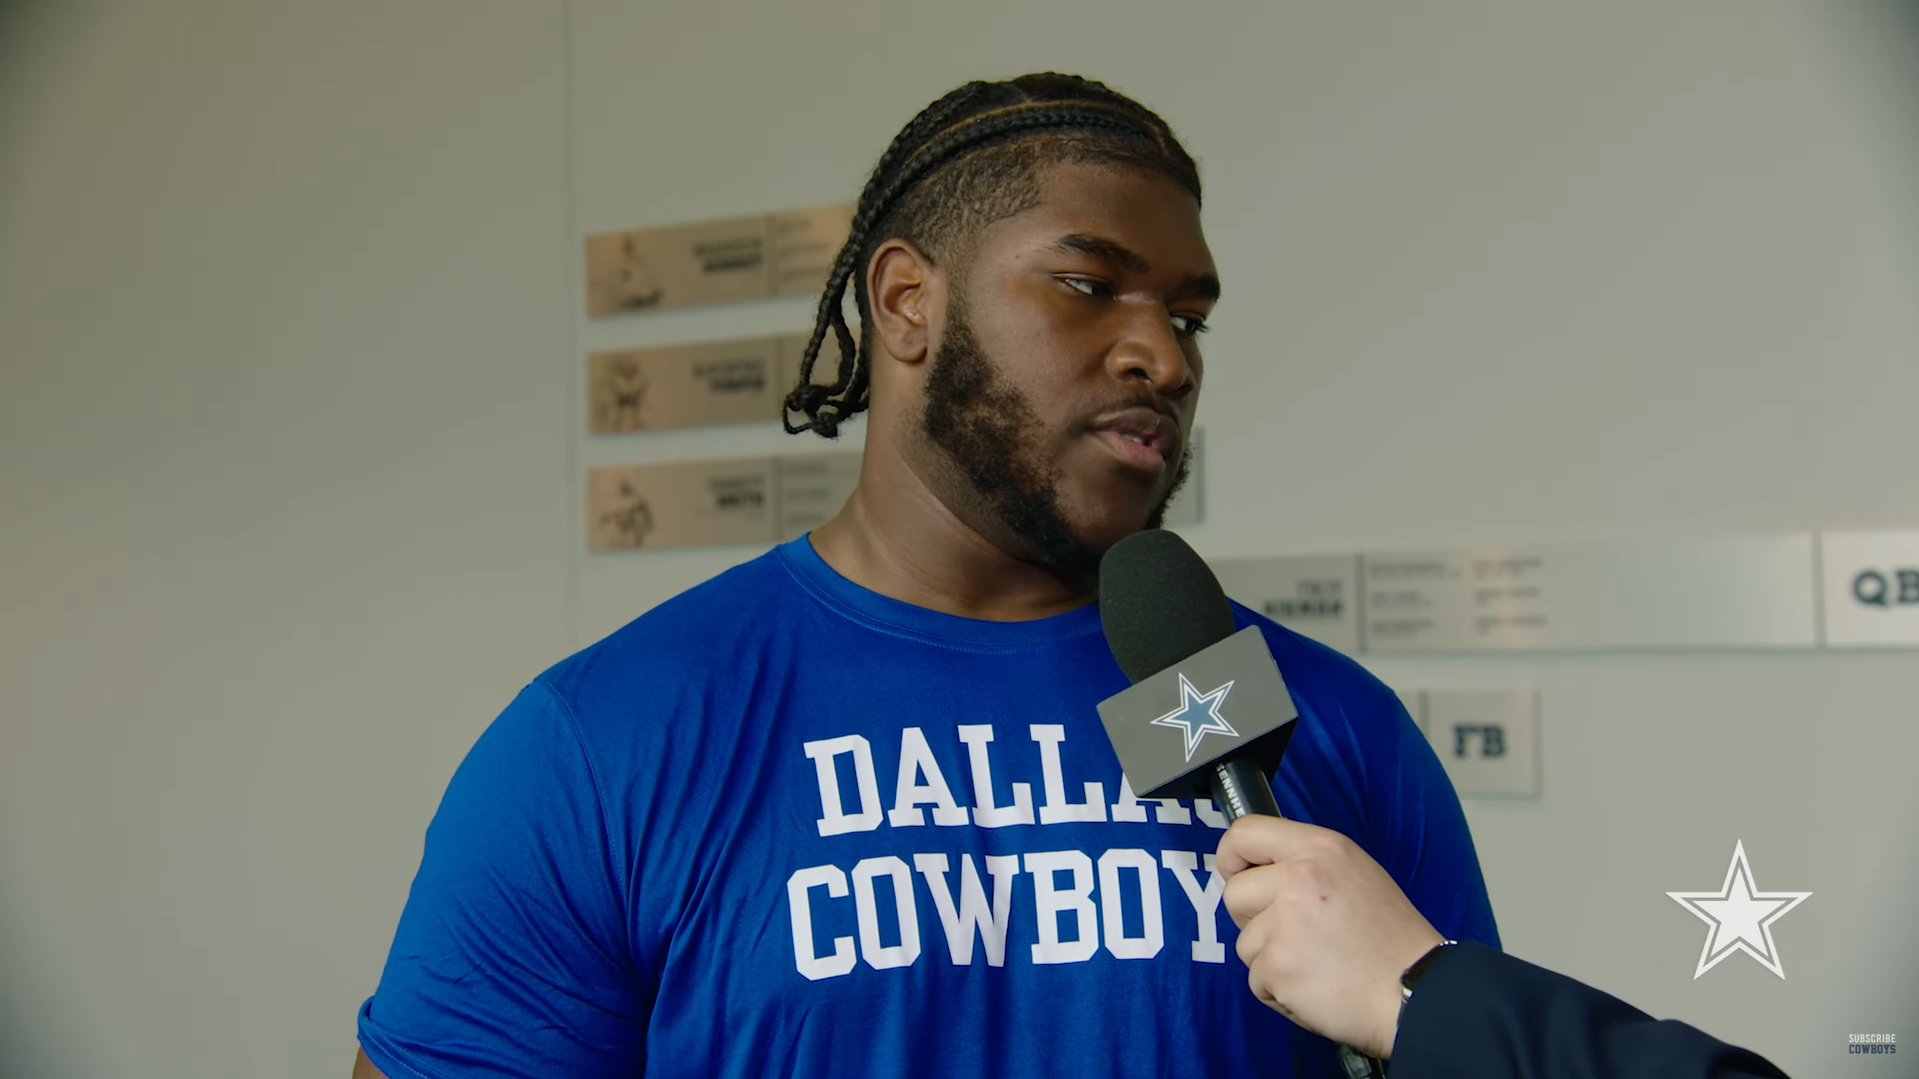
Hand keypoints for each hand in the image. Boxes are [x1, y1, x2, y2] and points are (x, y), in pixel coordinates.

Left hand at [1215, 815, 1445, 1059]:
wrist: (1417, 992)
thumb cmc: (1392, 939)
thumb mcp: (1356, 875)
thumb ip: (1306, 866)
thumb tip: (1259, 871)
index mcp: (1320, 849)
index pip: (1245, 833)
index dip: (1231, 856)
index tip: (1236, 874)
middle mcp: (1298, 879)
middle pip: (1235, 893)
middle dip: (1253, 918)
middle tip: (1294, 935)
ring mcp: (1284, 924)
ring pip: (1245, 942)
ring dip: (1271, 960)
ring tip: (1317, 966)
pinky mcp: (1277, 967)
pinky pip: (1257, 979)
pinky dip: (1279, 992)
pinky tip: (1316, 989)